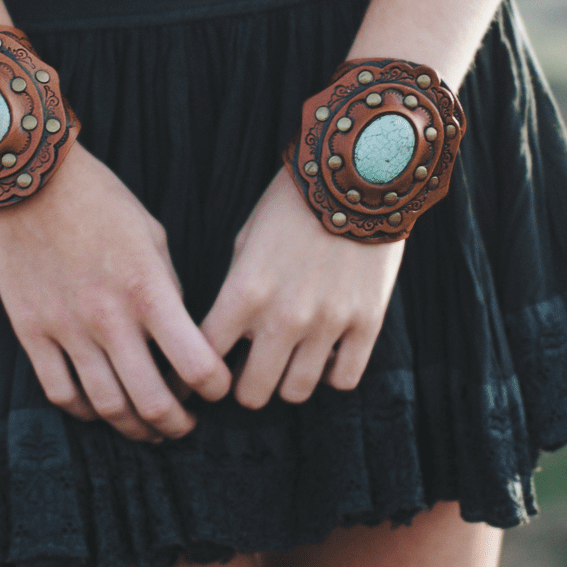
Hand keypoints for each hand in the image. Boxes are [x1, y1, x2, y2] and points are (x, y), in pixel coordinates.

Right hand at [0, 144, 230, 441]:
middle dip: (176, 425)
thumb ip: (168, 289)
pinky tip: (99, 409)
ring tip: (147, 429)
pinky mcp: (31, 332)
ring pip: (106, 406)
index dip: (215, 388)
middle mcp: (110, 318)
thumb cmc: (100, 201)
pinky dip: (85, 411)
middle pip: (152, 401)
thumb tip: (177, 335)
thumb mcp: (152, 236)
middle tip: (184, 428)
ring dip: (134, 427)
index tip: (217, 390)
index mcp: (149, 290)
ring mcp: (67, 329)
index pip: (196, 364)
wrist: (31, 181)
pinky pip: (60, 392)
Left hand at [201, 169, 404, 407]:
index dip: (199, 371)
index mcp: (245, 291)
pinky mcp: (367, 322)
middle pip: (252, 393)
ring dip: (287, 381)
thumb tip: (227, 336)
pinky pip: (344, 379)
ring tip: (288, 361)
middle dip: (244, 387)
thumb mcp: (247, 239)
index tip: (201, 375)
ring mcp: (328, 323)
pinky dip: (331, 373)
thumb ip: (236, 290)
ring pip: (297, 392)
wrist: (358, 174)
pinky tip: (326, 353)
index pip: (206, 357)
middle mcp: (284, 315)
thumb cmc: (293, 203)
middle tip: (248, 373)